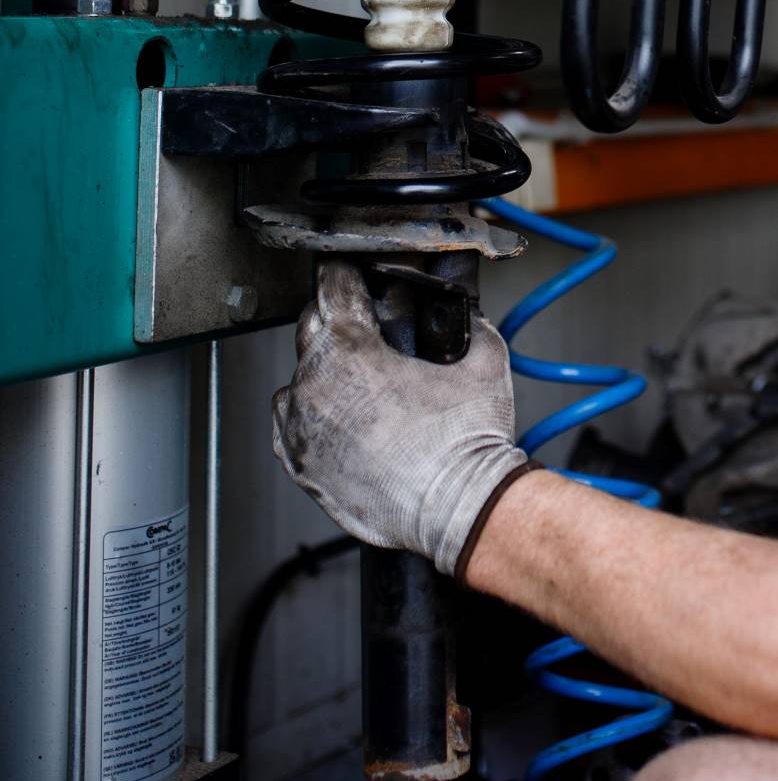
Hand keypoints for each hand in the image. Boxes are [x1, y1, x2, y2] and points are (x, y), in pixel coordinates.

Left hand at [272, 262, 528, 575]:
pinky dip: (312, 419)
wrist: (461, 508)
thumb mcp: (484, 359)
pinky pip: (291, 428)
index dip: (349, 272)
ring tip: (358, 384)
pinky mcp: (302, 467)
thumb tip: (465, 312)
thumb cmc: (466, 443)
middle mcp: (315, 385)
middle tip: (366, 327)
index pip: (333, 285)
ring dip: (320, 374)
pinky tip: (344, 421)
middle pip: (309, 326)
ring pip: (296, 380)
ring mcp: (302, 429)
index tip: (356, 275)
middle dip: (336, 319)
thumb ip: (469, 323)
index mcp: (350, 349)